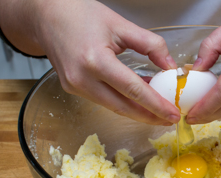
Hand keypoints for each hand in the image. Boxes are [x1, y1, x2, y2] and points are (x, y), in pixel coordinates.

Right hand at [0, 0, 179, 124]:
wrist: (47, 16)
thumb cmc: (81, 14)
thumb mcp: (121, 24)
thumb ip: (150, 44)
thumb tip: (170, 66)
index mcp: (95, 60)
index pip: (133, 89)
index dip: (156, 105)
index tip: (173, 114)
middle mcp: (83, 79)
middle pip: (123, 107)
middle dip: (149, 116)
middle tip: (170, 119)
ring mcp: (75, 87)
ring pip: (114, 107)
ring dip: (137, 111)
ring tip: (158, 111)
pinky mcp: (73, 89)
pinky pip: (104, 100)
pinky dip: (123, 101)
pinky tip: (138, 99)